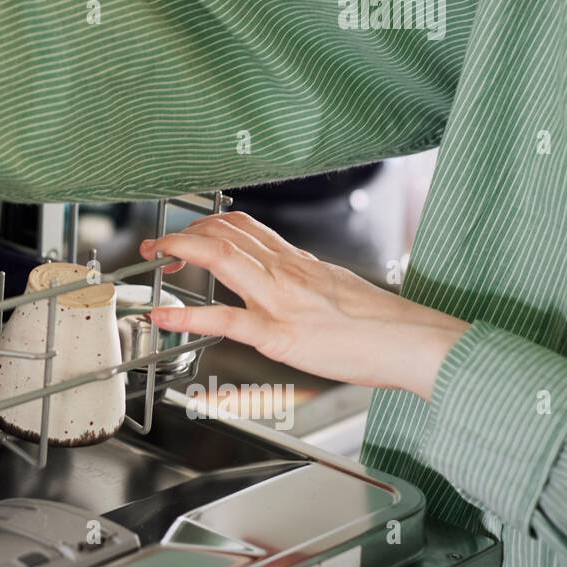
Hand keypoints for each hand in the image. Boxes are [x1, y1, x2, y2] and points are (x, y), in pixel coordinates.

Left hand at [140, 211, 468, 399]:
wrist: (414, 342)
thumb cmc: (381, 324)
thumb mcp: (337, 288)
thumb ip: (304, 279)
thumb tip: (286, 278)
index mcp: (297, 262)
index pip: (243, 226)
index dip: (207, 223)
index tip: (186, 231)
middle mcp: (286, 271)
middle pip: (224, 233)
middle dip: (183, 234)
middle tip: (156, 245)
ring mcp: (281, 300)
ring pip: (221, 257)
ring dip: (179, 252)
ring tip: (151, 260)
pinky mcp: (281, 334)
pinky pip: (226, 319)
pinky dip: (188, 315)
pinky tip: (163, 315)